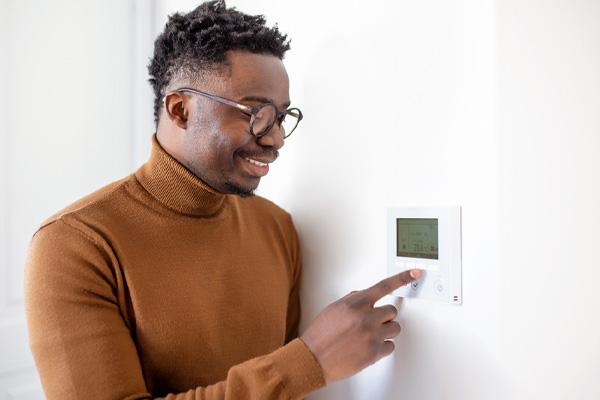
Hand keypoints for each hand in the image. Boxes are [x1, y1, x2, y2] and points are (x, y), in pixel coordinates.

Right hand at [300, 269, 421, 382]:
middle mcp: (366, 318)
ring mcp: (372, 335)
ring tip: (369, 335)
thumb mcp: (335, 308)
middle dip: (384, 316)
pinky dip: (382, 347)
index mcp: (356, 304)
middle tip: (372, 322)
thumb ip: (354, 299)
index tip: (415, 273)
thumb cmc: (321, 334)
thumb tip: (368, 296)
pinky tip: (369, 346)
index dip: (402, 278)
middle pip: (392, 311)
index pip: (384, 286)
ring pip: (395, 328)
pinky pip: (391, 346)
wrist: (314, 358)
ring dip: (385, 330)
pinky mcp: (374, 353)